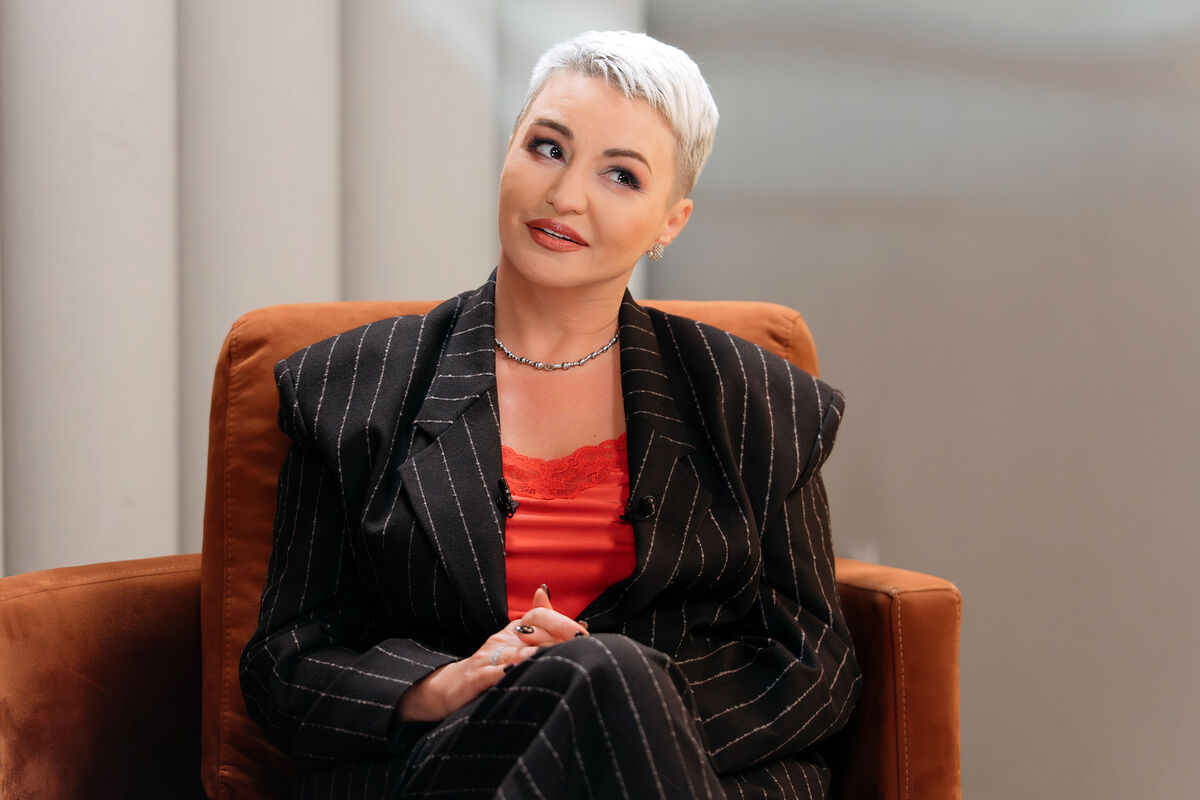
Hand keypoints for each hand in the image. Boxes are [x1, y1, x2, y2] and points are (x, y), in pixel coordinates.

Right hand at [395, 585, 587, 722]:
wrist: (452, 687)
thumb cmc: (492, 666)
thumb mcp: (516, 643)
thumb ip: (541, 625)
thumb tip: (566, 609)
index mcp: (514, 631)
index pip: (538, 616)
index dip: (561, 621)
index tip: (583, 633)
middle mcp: (502, 640)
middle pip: (531, 630)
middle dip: (556, 637)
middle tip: (579, 645)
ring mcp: (487, 658)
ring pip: (513, 652)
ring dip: (533, 654)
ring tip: (551, 655)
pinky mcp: (474, 679)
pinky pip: (488, 674)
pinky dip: (501, 674)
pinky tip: (514, 674)